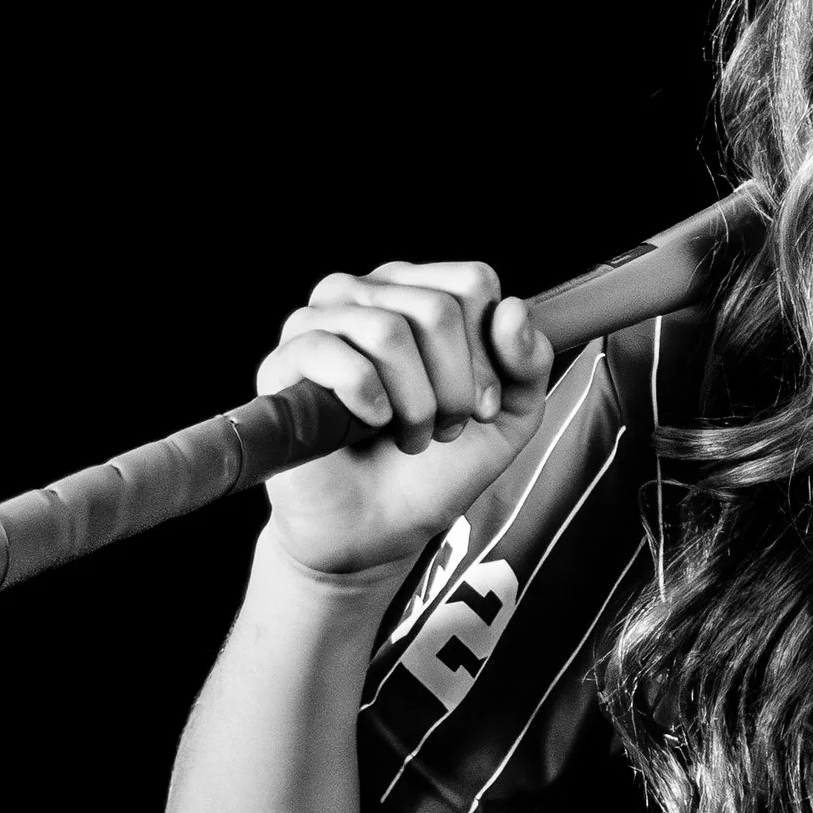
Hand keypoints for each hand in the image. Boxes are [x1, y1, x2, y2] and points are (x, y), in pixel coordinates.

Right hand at [256, 259, 554, 579]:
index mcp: (417, 292)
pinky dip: (367, 396)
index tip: (482, 406)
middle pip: (436, 309)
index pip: (471, 283)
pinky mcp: (285, 362)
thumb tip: (513, 309)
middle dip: (455, 387)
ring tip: (410, 433)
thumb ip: (528, 362)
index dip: (490, 353)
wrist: (379, 530)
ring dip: (415, 401)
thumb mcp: (506, 418)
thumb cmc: (434, 469)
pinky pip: (330, 351)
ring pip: (388, 329)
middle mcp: (366, 295)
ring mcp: (319, 323)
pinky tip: (373, 423)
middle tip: (444, 427)